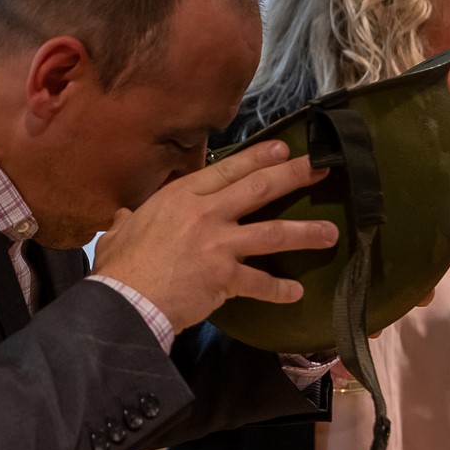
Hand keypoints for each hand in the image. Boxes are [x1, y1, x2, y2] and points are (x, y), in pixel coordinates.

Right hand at [92, 140, 337, 332]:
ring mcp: (219, 244)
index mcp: (181, 196)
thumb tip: (123, 217)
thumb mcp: (119, 232)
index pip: (228, 169)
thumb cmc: (120, 266)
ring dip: (305, 232)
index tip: (284, 148)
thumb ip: (127, 221)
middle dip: (294, 176)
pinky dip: (279, 289)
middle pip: (259, 188)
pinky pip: (260, 282)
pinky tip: (297, 293)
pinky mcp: (225, 277)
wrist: (125, 300)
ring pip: (273, 232)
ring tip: (330, 233)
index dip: (259, 157)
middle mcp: (205, 214)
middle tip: (320, 168)